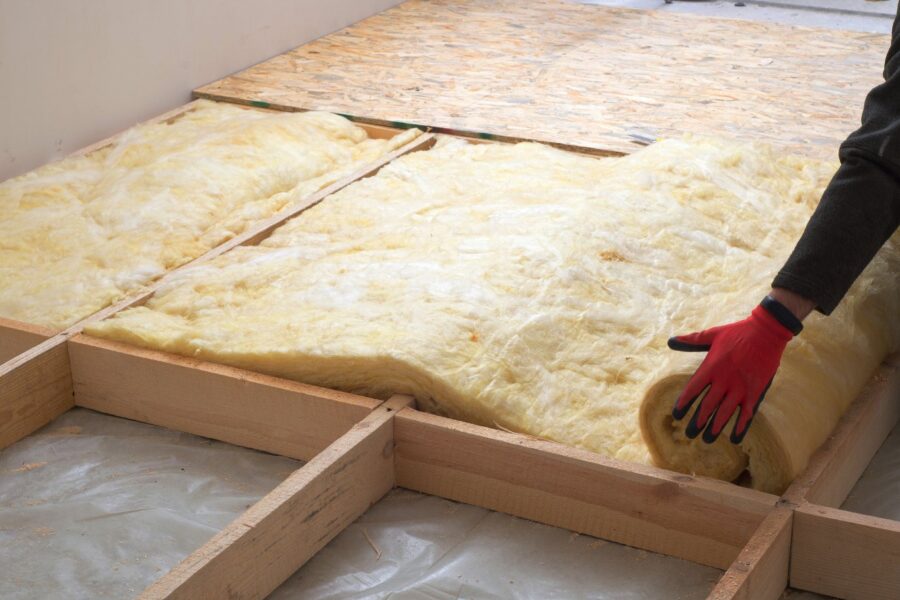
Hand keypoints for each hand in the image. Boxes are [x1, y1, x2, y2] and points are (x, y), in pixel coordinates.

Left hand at [668, 296, 802, 443]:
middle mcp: (724, 380)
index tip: (676, 415)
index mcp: (711, 367)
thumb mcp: (712, 334)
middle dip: (697, 421)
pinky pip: (747, 414)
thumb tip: (671, 341)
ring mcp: (741, 387)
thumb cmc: (737, 332)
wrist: (766, 332)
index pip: (693, 389)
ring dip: (715, 427)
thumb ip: (691, 340)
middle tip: (689, 434)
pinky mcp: (756, 391)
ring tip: (707, 439)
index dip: (684, 403)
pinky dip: (741, 427)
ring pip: (725, 413)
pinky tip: (734, 439)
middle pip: (707, 406)